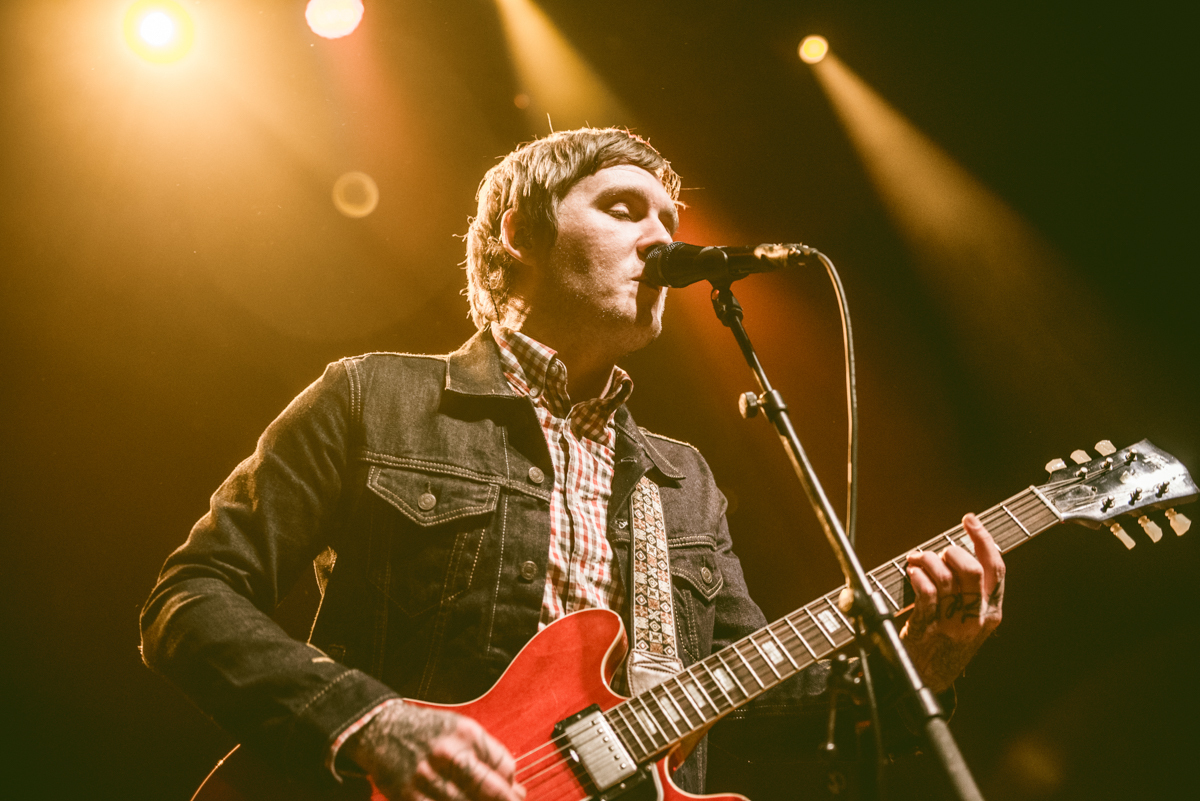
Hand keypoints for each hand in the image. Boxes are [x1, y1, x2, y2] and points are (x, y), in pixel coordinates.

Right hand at [344, 700, 525, 800]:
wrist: (381, 730)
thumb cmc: (428, 732)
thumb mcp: (464, 731)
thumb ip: (491, 757)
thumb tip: (515, 788)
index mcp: (466, 735)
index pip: (504, 768)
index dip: (512, 790)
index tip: (517, 798)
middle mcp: (447, 754)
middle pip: (488, 791)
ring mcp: (427, 777)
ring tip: (476, 800)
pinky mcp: (408, 797)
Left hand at [900, 513, 1004, 692]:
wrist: (928, 681)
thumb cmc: (946, 643)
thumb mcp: (970, 618)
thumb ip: (969, 590)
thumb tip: (953, 552)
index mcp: (991, 612)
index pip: (996, 568)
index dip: (983, 539)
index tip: (969, 520)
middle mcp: (976, 618)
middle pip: (972, 569)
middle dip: (951, 552)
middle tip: (936, 555)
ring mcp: (952, 624)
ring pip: (946, 577)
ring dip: (927, 560)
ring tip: (916, 561)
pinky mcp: (926, 628)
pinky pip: (926, 594)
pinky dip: (918, 576)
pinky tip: (912, 573)